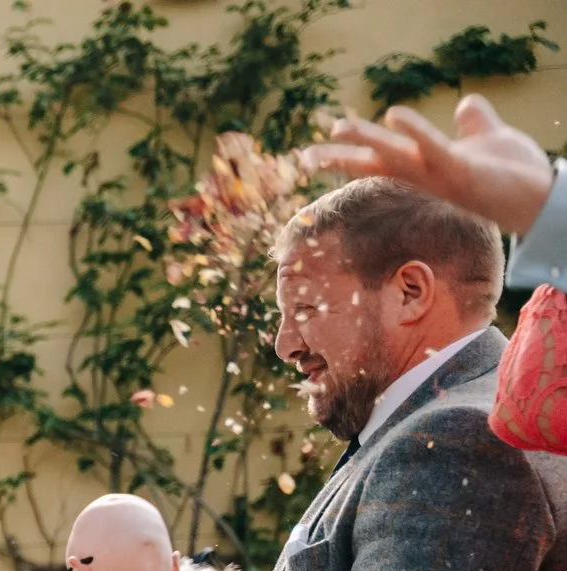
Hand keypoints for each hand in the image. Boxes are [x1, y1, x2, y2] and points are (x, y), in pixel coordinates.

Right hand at [302, 95, 556, 237]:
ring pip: (393, 155)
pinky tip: (393, 114)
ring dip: (366, 141)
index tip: (311, 157)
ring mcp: (438, 173)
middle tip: (303, 156)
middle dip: (339, 159)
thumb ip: (475, 121)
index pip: (379, 159)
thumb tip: (464, 103)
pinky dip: (413, 130)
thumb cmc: (513, 172)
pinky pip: (430, 147)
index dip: (347, 155)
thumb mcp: (490, 137)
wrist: (539, 195)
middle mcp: (424, 174)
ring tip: (338, 128)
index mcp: (425, 167)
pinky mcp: (458, 169)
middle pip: (373, 162)